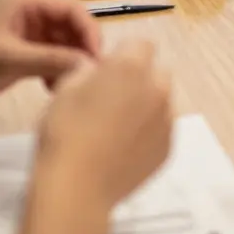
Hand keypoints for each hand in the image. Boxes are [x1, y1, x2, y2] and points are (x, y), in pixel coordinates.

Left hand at [0, 0, 99, 110]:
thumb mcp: (6, 57)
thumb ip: (48, 59)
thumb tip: (89, 65)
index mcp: (28, 2)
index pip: (73, 10)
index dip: (89, 31)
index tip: (97, 59)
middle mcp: (34, 15)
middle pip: (73, 27)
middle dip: (83, 49)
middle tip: (92, 77)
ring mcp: (31, 37)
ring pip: (66, 46)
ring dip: (72, 64)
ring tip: (72, 87)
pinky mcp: (27, 57)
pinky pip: (55, 61)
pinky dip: (60, 74)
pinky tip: (55, 91)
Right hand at [37, 40, 172, 210]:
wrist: (77, 189)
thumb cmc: (65, 132)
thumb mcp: (65, 89)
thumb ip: (88, 69)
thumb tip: (98, 69)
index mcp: (132, 66)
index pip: (141, 44)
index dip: (124, 55)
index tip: (106, 72)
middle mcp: (157, 88)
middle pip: (157, 72)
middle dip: (140, 79)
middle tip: (112, 99)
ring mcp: (167, 119)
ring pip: (161, 101)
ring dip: (146, 105)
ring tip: (117, 129)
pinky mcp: (168, 148)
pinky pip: (162, 129)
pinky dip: (148, 133)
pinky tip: (123, 149)